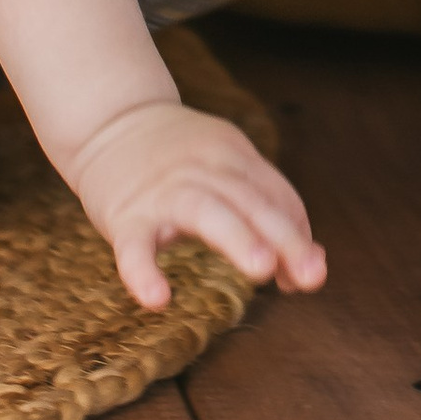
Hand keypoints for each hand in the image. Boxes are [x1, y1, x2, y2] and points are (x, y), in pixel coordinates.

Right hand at [71, 95, 326, 312]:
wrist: (108, 120)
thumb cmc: (178, 160)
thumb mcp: (225, 168)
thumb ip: (262, 212)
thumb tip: (300, 273)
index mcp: (233, 156)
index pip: (276, 196)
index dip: (297, 236)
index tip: (310, 274)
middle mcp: (204, 168)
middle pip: (252, 201)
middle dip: (285, 237)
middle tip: (313, 276)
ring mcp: (163, 191)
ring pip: (205, 211)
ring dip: (238, 237)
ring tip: (263, 269)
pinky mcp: (126, 215)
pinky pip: (134, 246)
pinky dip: (143, 271)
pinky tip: (158, 299)